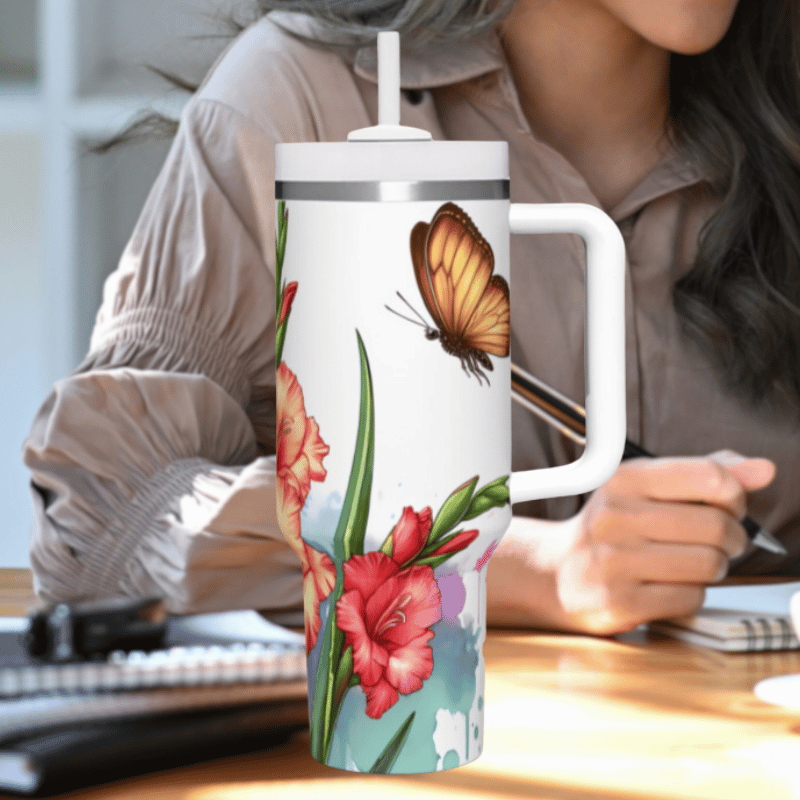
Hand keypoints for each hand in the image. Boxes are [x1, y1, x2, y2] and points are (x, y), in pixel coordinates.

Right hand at [548, 450, 775, 634]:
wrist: (558, 573)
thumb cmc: (613, 528)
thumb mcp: (647, 489)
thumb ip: (704, 475)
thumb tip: (763, 470)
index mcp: (623, 479)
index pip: (709, 476)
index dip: (734, 495)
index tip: (729, 506)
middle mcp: (614, 516)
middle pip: (715, 525)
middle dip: (732, 537)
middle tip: (721, 542)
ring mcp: (614, 560)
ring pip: (708, 564)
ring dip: (714, 567)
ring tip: (695, 563)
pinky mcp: (620, 601)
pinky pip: (690, 597)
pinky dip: (692, 593)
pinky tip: (672, 584)